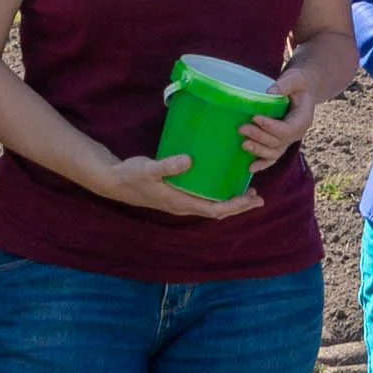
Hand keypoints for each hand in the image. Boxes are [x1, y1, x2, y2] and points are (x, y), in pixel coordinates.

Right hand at [82, 152, 265, 220]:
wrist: (113, 180)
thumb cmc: (131, 175)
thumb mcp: (148, 168)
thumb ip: (167, 165)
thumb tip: (188, 161)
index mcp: (180, 202)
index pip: (214, 209)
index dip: (235, 206)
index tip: (251, 198)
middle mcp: (183, 206)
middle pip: (217, 211)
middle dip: (239, 206)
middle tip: (259, 197)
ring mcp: (180, 202)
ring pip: (211, 206)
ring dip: (230, 202)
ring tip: (247, 193)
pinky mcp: (176, 196)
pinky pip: (203, 200)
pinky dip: (217, 196)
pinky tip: (221, 184)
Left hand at [242, 63, 323, 172]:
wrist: (302, 91)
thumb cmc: (298, 83)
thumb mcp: (295, 79)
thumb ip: (285, 84)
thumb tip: (269, 91)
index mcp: (303, 119)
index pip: (287, 129)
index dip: (271, 126)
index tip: (255, 117)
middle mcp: (297, 133)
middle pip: (278, 142)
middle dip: (259, 136)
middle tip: (241, 128)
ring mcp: (288, 140)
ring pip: (274, 152)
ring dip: (258, 150)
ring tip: (243, 144)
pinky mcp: (280, 142)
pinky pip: (272, 157)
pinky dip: (262, 164)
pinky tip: (250, 168)